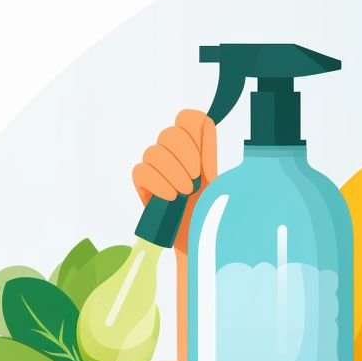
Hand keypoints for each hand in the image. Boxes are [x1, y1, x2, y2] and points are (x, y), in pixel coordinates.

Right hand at [131, 109, 217, 256]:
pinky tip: (170, 197)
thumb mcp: (220, 182)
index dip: (193, 128)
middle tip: (195, 179)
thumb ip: (211, 154)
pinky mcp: (144, 184)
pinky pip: (141, 171)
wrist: (199, 241)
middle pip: (170, 132)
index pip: (189, 119)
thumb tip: (207, 123)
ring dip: (172, 171)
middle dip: (185, 155)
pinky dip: (156, 182)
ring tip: (185, 192)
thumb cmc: (213, 213)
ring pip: (154, 151)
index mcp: (198, 149)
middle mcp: (177, 155)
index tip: (203, 153)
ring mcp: (158, 168)